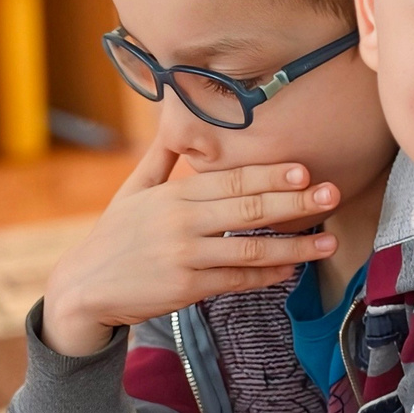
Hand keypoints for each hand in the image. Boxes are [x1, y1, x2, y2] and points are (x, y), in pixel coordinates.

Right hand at [41, 147, 341, 357]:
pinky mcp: (186, 289)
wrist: (83, 288)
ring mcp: (185, 257)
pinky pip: (237, 280)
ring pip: (250, 250)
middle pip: (249, 210)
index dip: (270, 174)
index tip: (303, 170)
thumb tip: (176, 123)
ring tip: (328, 242)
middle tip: (331, 194)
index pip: (231, 180)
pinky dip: (267, 275)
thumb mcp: (131, 192)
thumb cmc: (112, 238)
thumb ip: (161, 159)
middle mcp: (181, 223)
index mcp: (172, 195)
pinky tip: (291, 270)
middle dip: (295, 202)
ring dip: (294, 246)